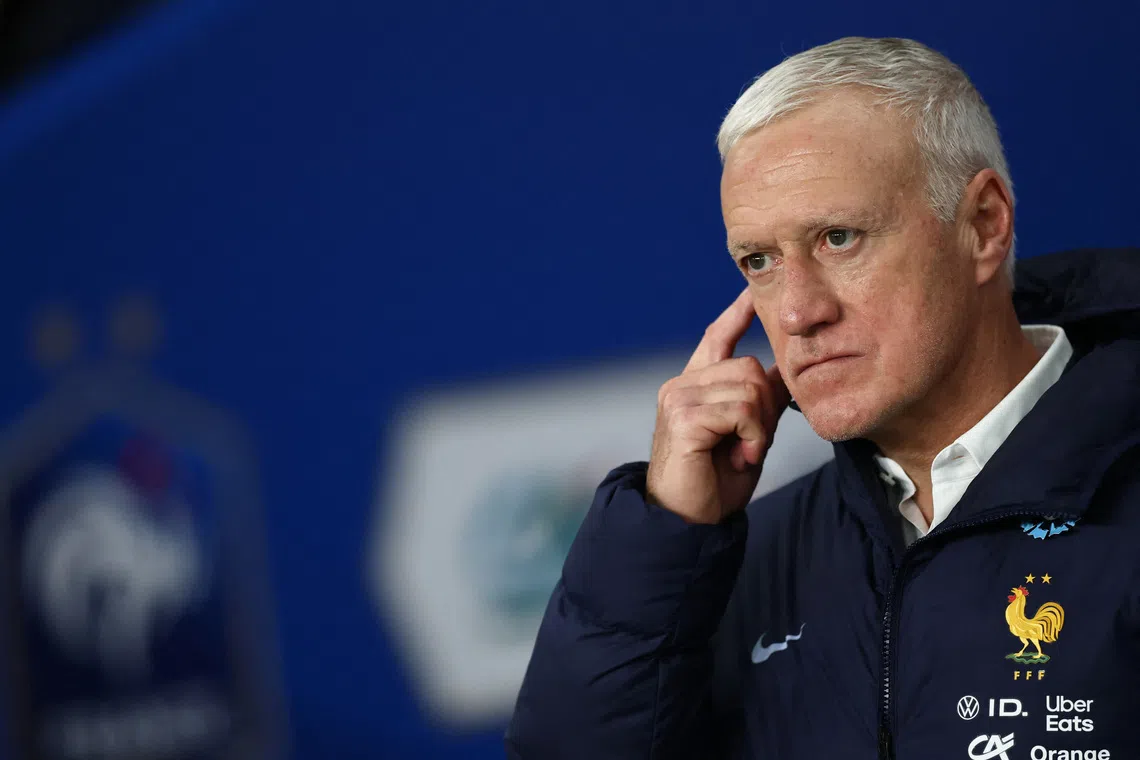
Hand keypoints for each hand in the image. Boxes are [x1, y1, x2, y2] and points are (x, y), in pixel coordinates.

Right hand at [646, 288, 790, 523]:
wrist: (689, 523)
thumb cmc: (715, 483)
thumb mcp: (749, 435)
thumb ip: (763, 403)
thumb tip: (787, 372)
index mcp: (694, 387)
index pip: (717, 337)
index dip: (736, 314)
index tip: (751, 292)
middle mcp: (681, 385)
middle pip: (750, 366)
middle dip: (765, 408)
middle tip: (752, 444)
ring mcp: (678, 398)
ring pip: (748, 387)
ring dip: (759, 428)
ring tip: (744, 453)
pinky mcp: (683, 418)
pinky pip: (741, 410)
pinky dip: (752, 438)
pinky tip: (740, 457)